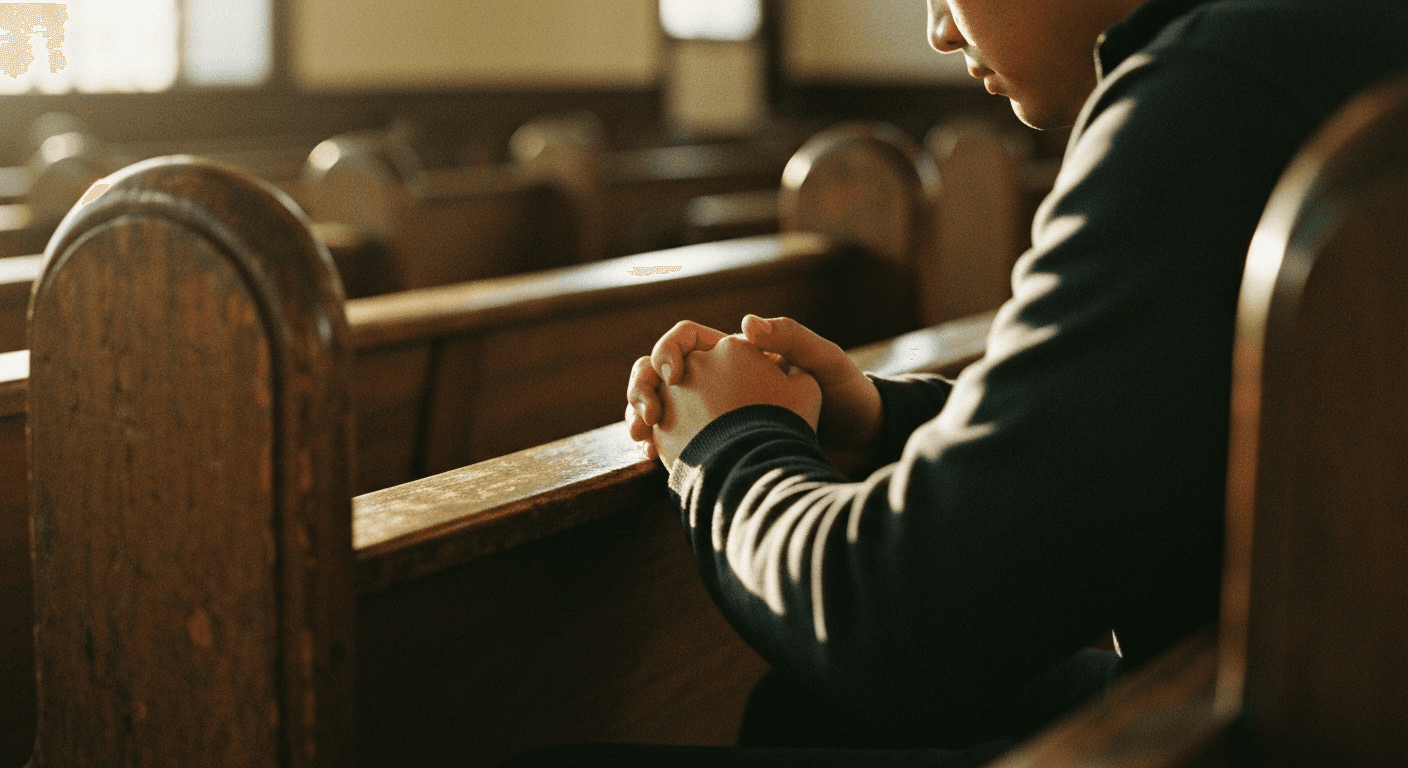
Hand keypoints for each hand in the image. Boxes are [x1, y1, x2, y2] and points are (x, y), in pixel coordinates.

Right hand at [626, 316, 882, 465]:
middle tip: (646, 413)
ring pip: (663, 410)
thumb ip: (791, 339)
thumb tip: (744, 324)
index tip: (672, 375)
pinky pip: (678, 445)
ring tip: (643, 438)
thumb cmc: (848, 396)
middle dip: (642, 388)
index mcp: (739, 354)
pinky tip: (654, 461)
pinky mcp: (720, 449)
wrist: (862, 445)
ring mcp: (717, 417)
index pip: (685, 341)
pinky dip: (660, 450)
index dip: (667, 352)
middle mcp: (721, 383)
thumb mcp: (825, 362)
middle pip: (660, 375)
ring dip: (642, 418)